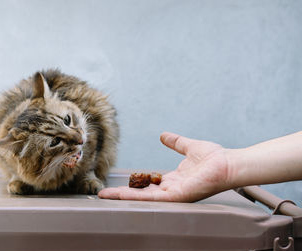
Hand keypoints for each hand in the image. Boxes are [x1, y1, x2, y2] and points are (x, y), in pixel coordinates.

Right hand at [98, 132, 232, 201]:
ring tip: (105, 196)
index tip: (118, 183)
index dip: (133, 184)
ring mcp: (174, 194)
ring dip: (124, 198)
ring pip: (144, 198)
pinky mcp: (177, 196)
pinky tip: (122, 196)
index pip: (147, 184)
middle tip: (103, 194)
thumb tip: (163, 135)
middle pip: (142, 193)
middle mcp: (171, 189)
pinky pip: (154, 197)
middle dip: (122, 195)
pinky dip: (136, 197)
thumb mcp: (189, 146)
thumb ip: (176, 142)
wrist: (229, 163)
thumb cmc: (215, 158)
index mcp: (173, 179)